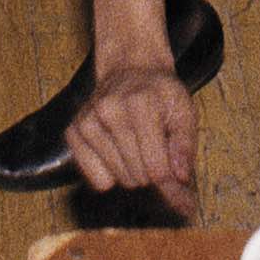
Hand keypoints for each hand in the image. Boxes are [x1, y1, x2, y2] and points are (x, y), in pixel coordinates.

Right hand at [68, 63, 198, 218]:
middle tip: (157, 152)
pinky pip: (97, 181)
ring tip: (137, 146)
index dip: (171, 184)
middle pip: (138, 176)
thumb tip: (181, 177)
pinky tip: (118, 152)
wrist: (130, 70)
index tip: (180, 189)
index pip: (156, 167)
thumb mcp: (185, 111)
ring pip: (119, 179)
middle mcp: (109, 111)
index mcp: (141, 103)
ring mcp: (87, 122)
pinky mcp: (74, 133)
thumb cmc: (160, 94)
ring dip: (133, 172)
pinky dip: (111, 175)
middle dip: (152, 173)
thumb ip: (185, 145)